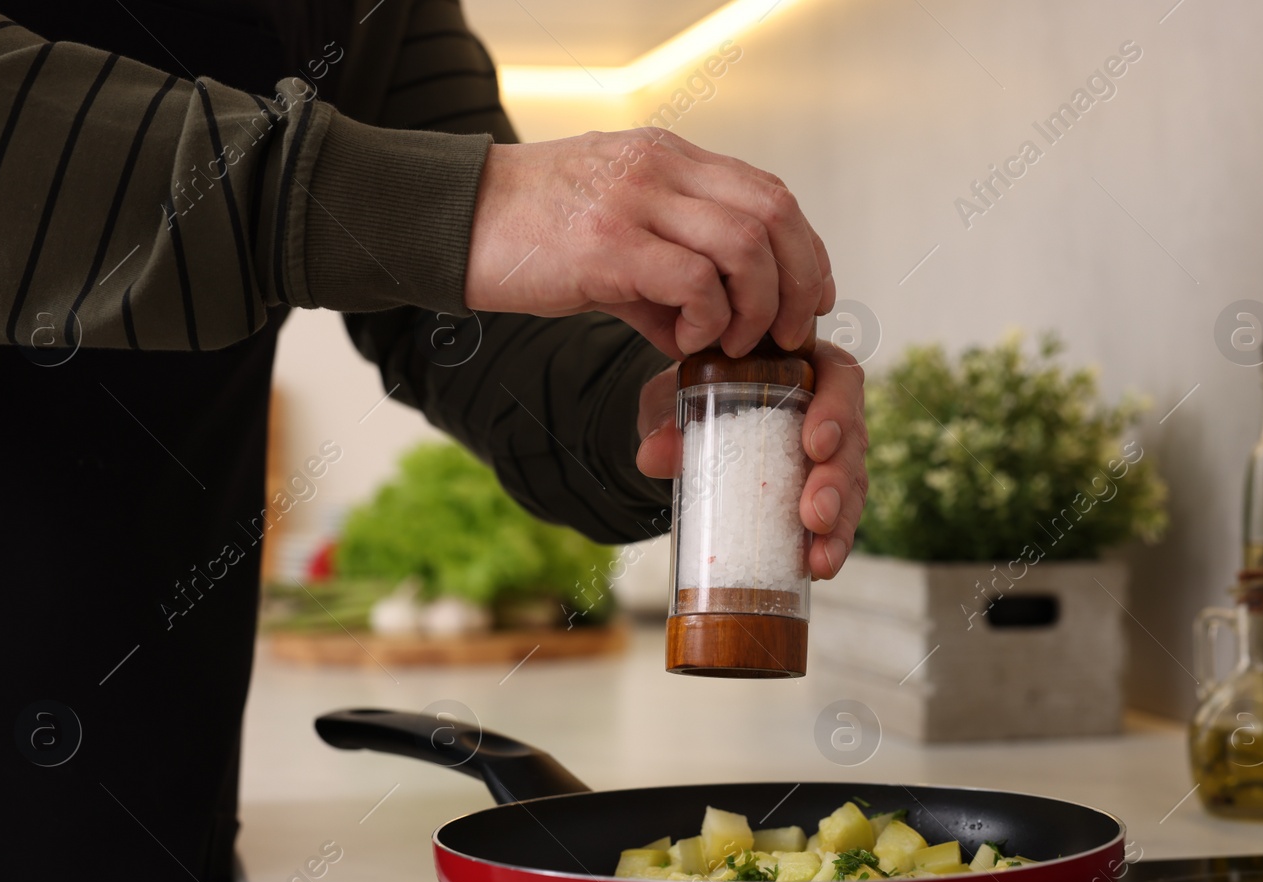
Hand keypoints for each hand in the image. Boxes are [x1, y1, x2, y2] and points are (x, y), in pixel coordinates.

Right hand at [464, 129, 834, 357]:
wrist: (453, 220)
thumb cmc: (529, 234)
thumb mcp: (611, 241)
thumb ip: (664, 280)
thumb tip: (701, 336)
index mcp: (669, 159)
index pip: (769, 192)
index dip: (806, 250)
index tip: (809, 299)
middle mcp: (661, 168)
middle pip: (774, 213)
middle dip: (797, 282)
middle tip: (784, 333)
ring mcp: (636, 201)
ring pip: (744, 244)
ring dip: (756, 305)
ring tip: (734, 342)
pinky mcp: (608, 245)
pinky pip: (693, 280)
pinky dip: (708, 319)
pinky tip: (685, 342)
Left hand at [635, 338, 866, 579]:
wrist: (686, 434)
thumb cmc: (689, 402)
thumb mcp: (671, 403)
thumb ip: (665, 423)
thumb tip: (655, 454)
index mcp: (802, 367)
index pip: (838, 377)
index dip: (836, 410)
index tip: (814, 444)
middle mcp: (827, 408)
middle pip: (851, 440)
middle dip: (836, 481)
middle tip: (815, 514)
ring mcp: (832, 453)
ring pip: (853, 484)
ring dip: (841, 523)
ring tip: (820, 559)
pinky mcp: (826, 492)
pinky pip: (841, 517)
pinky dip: (832, 544)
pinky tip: (818, 568)